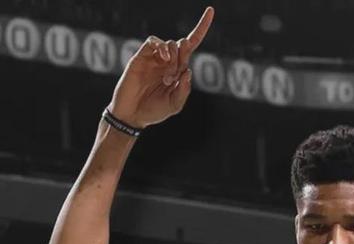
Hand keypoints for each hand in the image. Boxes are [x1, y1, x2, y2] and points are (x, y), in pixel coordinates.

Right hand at [107, 6, 213, 127]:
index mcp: (178, 70)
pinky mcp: (141, 56)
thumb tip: (188, 70)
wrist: (133, 114)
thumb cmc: (154, 110)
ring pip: (170, 44)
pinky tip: (163, 60)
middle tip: (173, 79)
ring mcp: (154, 58)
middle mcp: (167, 61)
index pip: (191, 45)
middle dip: (183, 58)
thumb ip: (184, 90)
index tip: (211, 11)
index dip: (201, 28)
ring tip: (166, 79)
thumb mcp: (175, 105)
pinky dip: (161, 47)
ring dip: (173, 60)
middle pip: (182, 46)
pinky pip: (154, 41)